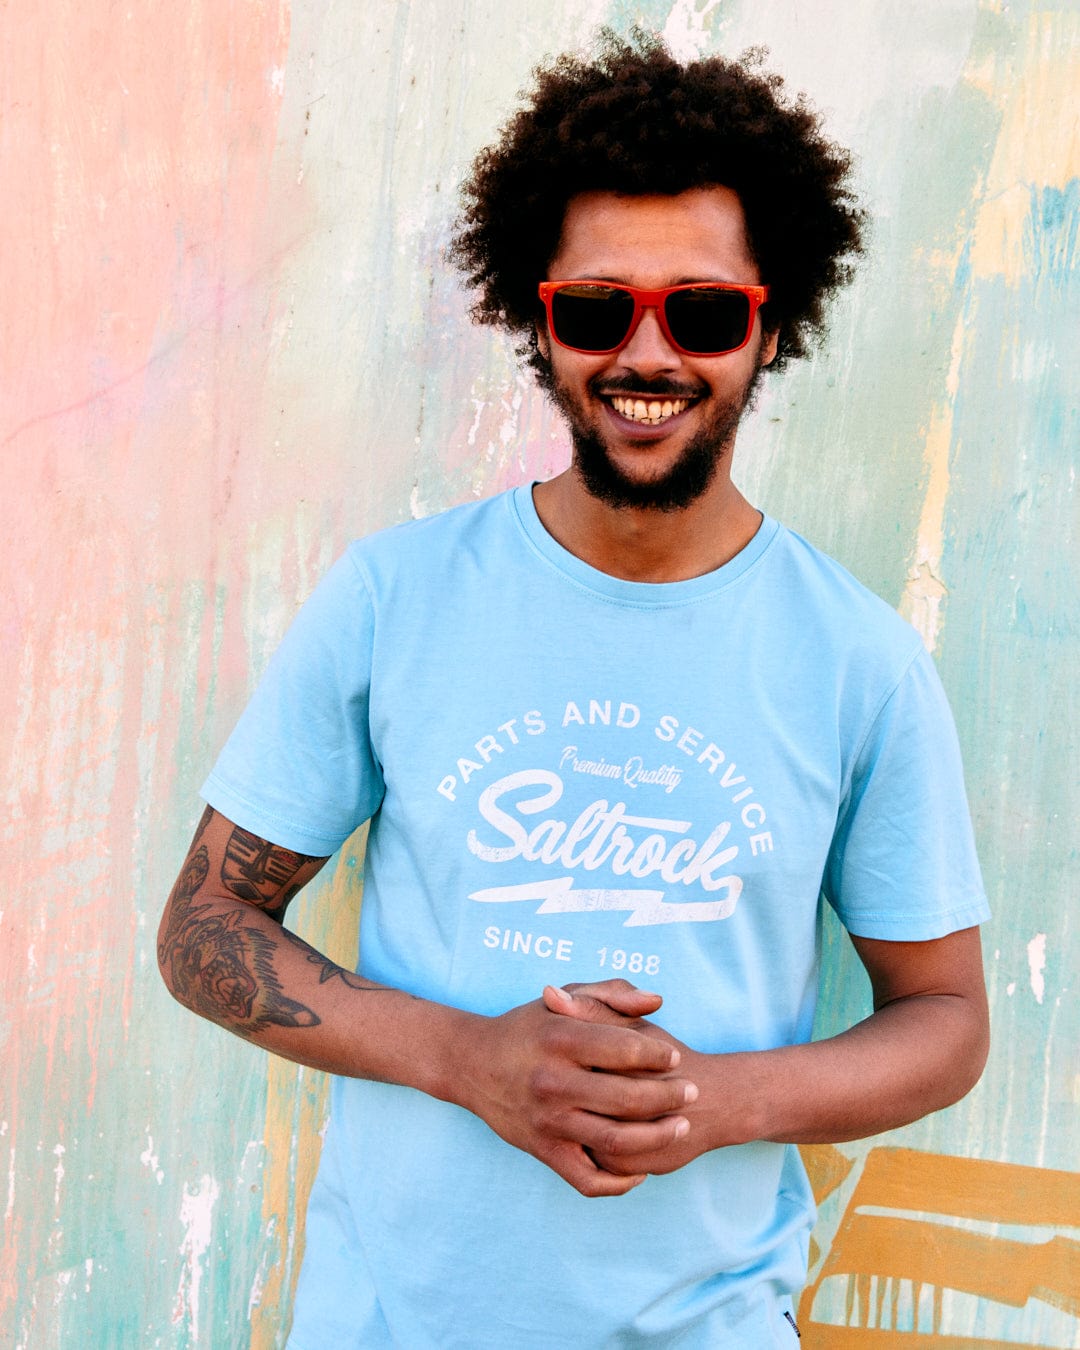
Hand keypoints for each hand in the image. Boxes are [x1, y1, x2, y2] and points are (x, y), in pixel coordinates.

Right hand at [456, 990, 698, 1196]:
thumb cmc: (529, 1026)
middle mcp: (552, 1080)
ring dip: (658, 1137)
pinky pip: (588, 1179)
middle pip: (628, 1097)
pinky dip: (619, 1182)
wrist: (472, 1063)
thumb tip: (657, 1002)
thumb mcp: (566, 997)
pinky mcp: (543, 1151)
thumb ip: (613, 993)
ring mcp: (548, 1120)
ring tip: (680, 1125)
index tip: (675, 1058)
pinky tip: (640, 1170)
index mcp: (560, 1037)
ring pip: (616, 1141)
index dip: (659, 1056)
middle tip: (691, 1091)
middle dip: (670, 1096)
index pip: (625, 1049)